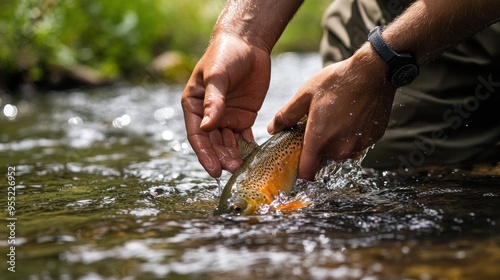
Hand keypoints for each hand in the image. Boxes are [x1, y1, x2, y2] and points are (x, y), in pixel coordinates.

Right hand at [181, 33, 270, 177]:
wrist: (248, 43)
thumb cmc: (225, 55)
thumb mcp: (217, 76)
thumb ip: (214, 102)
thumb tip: (207, 128)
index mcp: (194, 105)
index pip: (197, 135)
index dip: (205, 154)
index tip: (214, 170)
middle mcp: (208, 115)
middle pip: (213, 143)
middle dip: (220, 157)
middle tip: (232, 169)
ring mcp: (226, 117)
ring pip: (228, 143)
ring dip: (233, 155)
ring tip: (241, 166)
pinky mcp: (243, 117)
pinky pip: (244, 137)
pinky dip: (247, 147)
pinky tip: (252, 155)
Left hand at [267, 44, 396, 179]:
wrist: (374, 71)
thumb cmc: (337, 81)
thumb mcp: (305, 95)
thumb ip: (286, 115)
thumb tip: (272, 129)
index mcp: (320, 140)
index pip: (306, 173)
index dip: (299, 170)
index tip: (297, 161)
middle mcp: (340, 149)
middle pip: (323, 161)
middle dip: (317, 149)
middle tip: (317, 127)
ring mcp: (359, 146)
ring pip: (341, 153)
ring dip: (335, 142)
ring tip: (335, 119)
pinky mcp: (373, 139)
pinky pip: (357, 144)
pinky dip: (351, 136)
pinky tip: (351, 117)